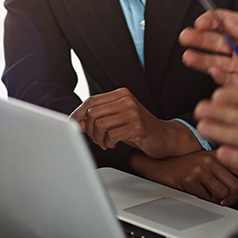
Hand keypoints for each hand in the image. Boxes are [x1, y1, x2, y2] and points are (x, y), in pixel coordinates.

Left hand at [70, 88, 200, 158]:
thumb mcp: (117, 119)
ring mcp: (133, 111)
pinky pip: (111, 135)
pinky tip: (113, 144)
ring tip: (105, 143)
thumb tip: (76, 122)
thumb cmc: (138, 128)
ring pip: (99, 125)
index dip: (78, 114)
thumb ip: (98, 117)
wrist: (164, 137)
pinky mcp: (137, 126)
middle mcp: (127, 99)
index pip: (91, 101)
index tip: (72, 125)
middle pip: (92, 114)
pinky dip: (108, 143)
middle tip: (96, 139)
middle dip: (89, 130)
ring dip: (98, 139)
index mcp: (121, 93)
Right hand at [130, 151, 237, 206]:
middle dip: (232, 197)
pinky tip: (202, 197)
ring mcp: (199, 170)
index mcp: (216, 155)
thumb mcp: (204, 163)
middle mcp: (210, 160)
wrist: (159, 164)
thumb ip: (223, 173)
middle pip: (235, 185)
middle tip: (226, 200)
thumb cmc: (182, 165)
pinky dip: (207, 202)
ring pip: (223, 194)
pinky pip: (207, 199)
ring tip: (214, 200)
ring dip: (220, 202)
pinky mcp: (190, 181)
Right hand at [179, 10, 237, 91]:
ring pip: (216, 61)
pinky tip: (212, 70)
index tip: (202, 22)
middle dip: (200, 39)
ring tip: (189, 55)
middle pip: (216, 41)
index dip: (212, 21)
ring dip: (201, 58)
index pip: (226, 22)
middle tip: (187, 37)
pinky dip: (217, 76)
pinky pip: (227, 81)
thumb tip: (228, 20)